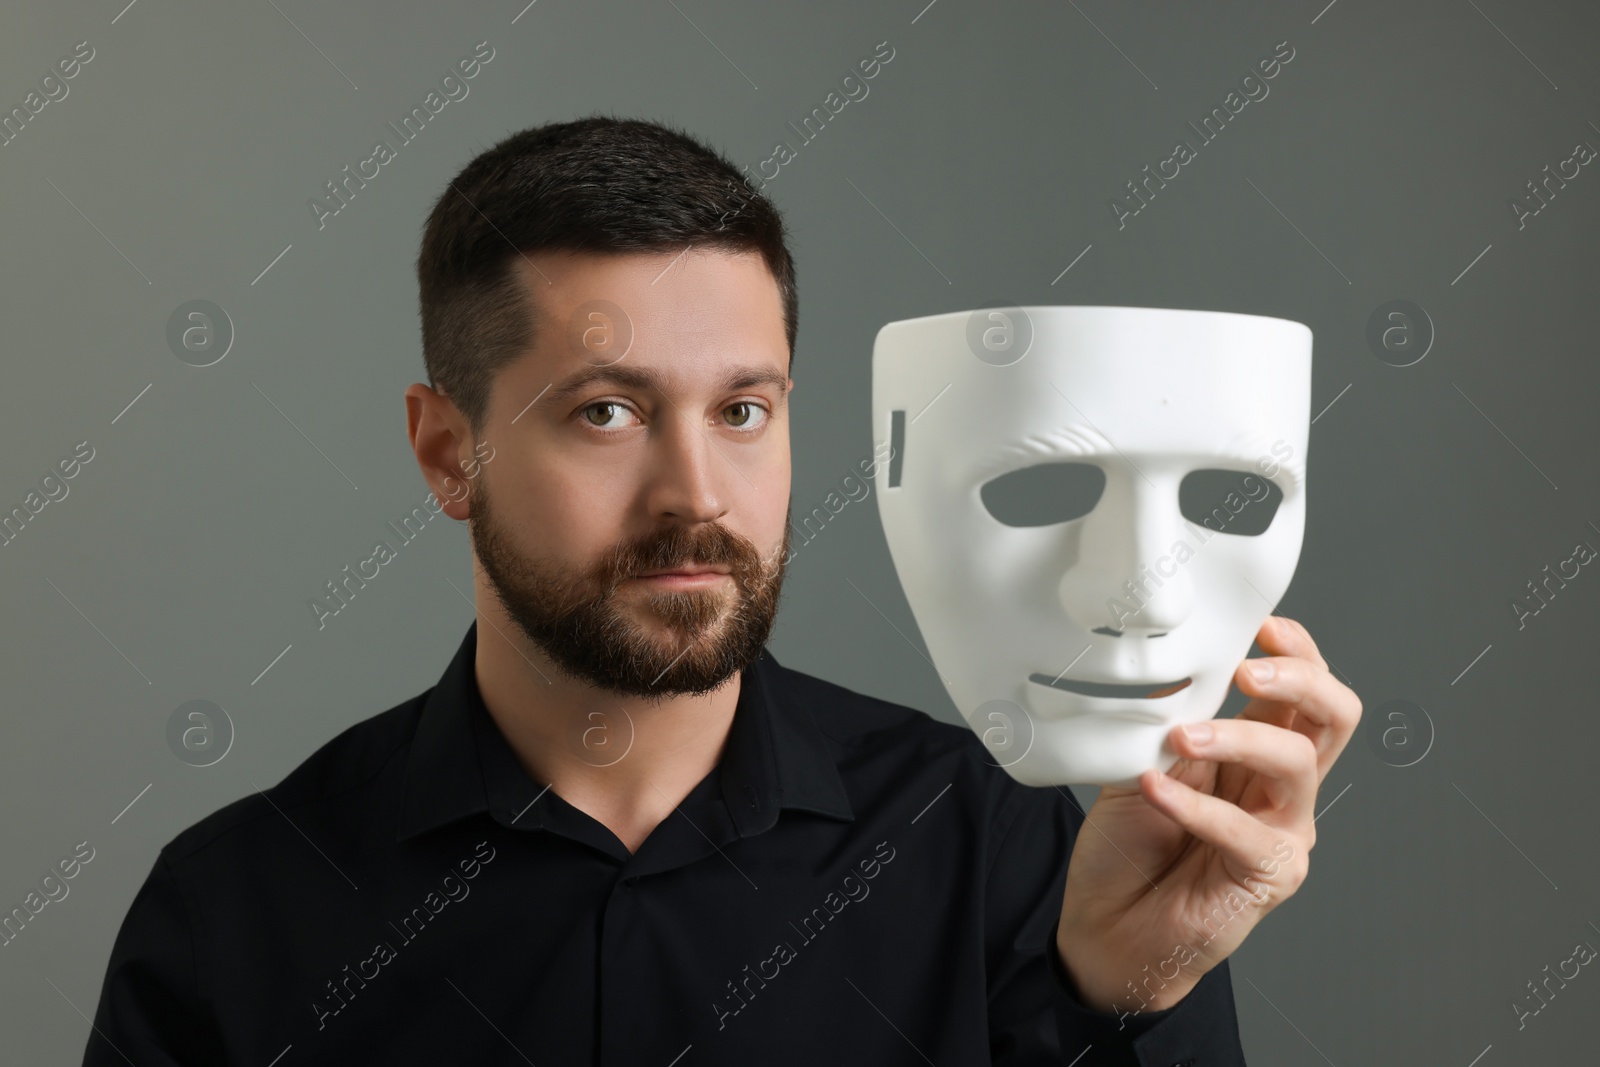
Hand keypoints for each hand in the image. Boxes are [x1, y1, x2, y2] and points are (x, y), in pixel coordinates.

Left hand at [1054, 615, 1361, 1013]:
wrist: (1109, 928)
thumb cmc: (1129, 848)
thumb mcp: (1139, 764)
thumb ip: (1164, 722)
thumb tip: (1173, 667)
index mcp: (1256, 748)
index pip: (1303, 687)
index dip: (1294, 650)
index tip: (1257, 626)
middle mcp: (1282, 786)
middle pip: (1334, 716)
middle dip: (1300, 679)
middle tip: (1248, 672)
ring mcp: (1284, 830)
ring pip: (1298, 764)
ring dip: (1239, 739)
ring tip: (1181, 738)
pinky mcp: (1270, 875)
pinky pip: (1247, 831)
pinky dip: (1198, 806)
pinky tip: (1158, 792)